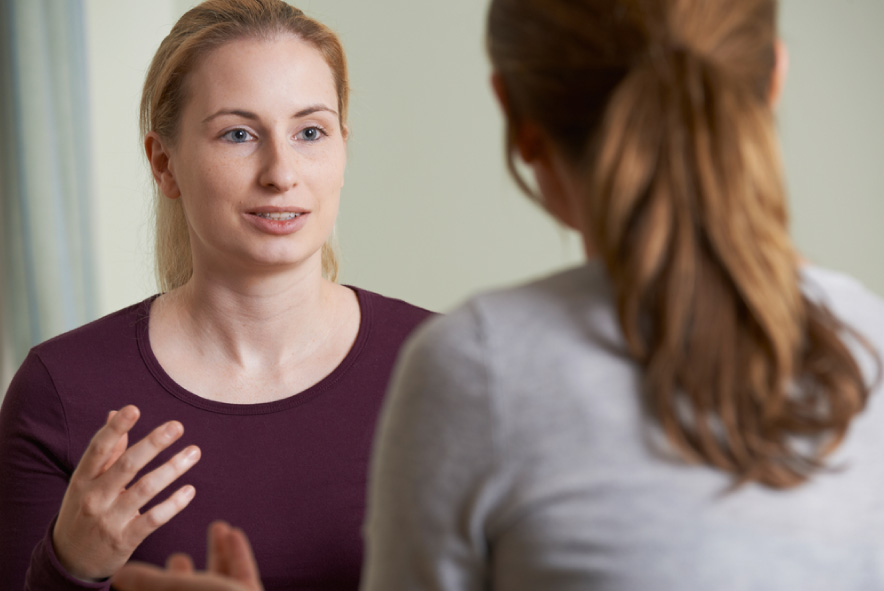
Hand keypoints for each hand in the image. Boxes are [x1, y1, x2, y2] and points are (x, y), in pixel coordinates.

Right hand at [52, 405, 200, 580]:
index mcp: (83, 479)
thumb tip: (114, 412)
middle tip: (177, 426)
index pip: (98, 449)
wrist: (69, 560)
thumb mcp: (86, 481)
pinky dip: (173, 503)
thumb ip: (106, 450)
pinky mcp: (124, 539)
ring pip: (145, 489)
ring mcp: (109, 520)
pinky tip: (190, 489)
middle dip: (153, 443)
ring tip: (194, 451)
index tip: (133, 408)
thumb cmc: (83, 509)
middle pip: (127, 465)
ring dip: (173, 468)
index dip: (115, 428)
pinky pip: (154, 519)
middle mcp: (94, 497)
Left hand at [112, 521, 262, 590]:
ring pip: (218, 580)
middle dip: (183, 573)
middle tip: (177, 556)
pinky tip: (234, 532)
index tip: (139, 568)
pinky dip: (237, 552)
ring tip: (217, 526)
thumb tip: (120, 575)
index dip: (147, 584)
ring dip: (217, 551)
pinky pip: (241, 573)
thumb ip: (147, 582)